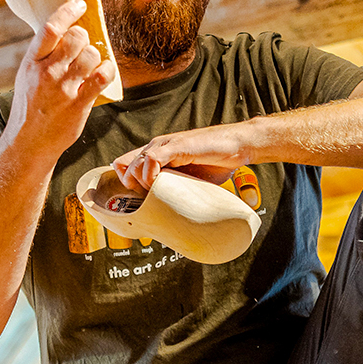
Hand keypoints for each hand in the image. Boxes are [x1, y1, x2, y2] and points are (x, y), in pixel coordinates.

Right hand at [7, 0, 116, 157]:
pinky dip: (108, 70)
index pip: (51, 28)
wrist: (29, 141)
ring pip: (91, 55)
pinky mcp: (79, 104)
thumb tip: (63, 31)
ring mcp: (64, 89)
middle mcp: (47, 73)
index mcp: (32, 62)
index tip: (79, 5)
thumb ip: (43, 55)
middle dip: (85, 36)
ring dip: (95, 55)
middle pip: (76, 38)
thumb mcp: (27, 75)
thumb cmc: (30, 106)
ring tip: (90, 64)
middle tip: (83, 44)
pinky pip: (102, 77)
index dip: (68, 12)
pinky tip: (105, 71)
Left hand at [113, 126, 248, 191]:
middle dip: (132, 188)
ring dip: (142, 184)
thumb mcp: (188, 180)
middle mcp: (156, 146)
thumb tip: (168, 218)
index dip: (126, 183)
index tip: (138, 200)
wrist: (238, 145)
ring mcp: (165, 145)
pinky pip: (152, 159)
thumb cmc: (216, 163)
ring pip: (135, 165)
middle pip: (125, 168)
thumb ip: (174, 190)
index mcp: (157, 153)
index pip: (124, 165)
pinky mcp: (176, 146)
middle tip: (150, 201)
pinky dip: (151, 176)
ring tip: (159, 195)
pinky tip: (162, 185)